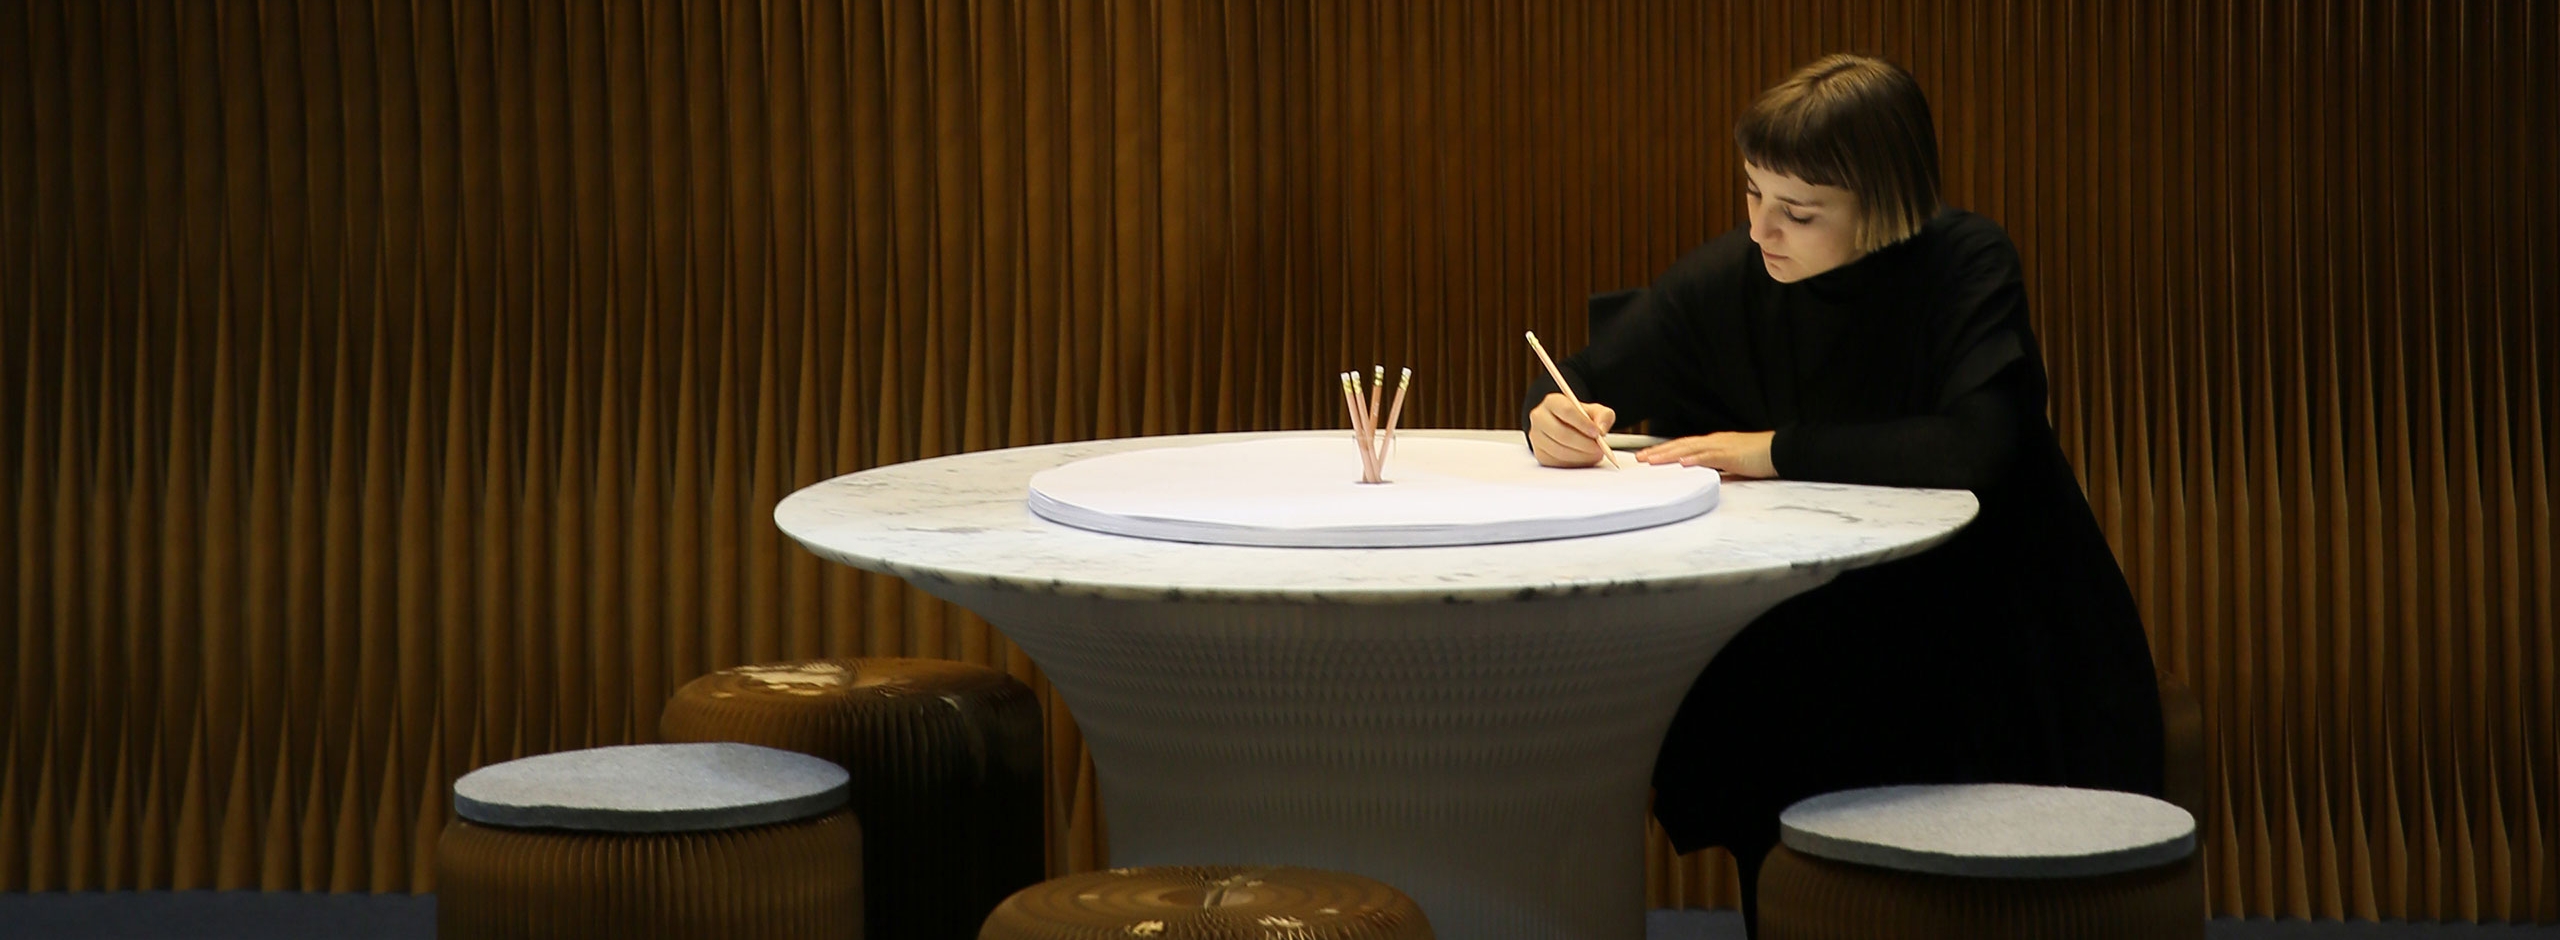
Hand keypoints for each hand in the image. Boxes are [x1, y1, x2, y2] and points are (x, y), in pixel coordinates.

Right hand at [1528, 393, 1617, 466]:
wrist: (1569, 428)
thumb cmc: (1582, 418)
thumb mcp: (1596, 411)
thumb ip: (1604, 416)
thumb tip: (1601, 430)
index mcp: (1552, 401)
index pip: (1566, 411)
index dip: (1583, 423)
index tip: (1597, 433)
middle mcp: (1540, 417)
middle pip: (1562, 433)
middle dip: (1584, 444)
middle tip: (1599, 449)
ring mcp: (1537, 437)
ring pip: (1559, 450)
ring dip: (1581, 456)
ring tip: (1595, 454)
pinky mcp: (1539, 454)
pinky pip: (1557, 462)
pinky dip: (1574, 463)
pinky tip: (1584, 458)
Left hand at [1636, 431, 1777, 477]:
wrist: (1781, 450)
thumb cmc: (1759, 457)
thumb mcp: (1732, 464)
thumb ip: (1717, 469)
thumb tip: (1702, 478)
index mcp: (1713, 444)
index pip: (1684, 446)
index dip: (1665, 451)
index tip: (1648, 457)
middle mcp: (1714, 442)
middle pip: (1680, 445)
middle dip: (1659, 452)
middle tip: (1639, 459)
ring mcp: (1722, 446)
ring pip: (1690, 448)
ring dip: (1669, 454)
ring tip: (1652, 460)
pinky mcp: (1732, 454)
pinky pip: (1710, 456)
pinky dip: (1695, 458)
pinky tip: (1682, 462)